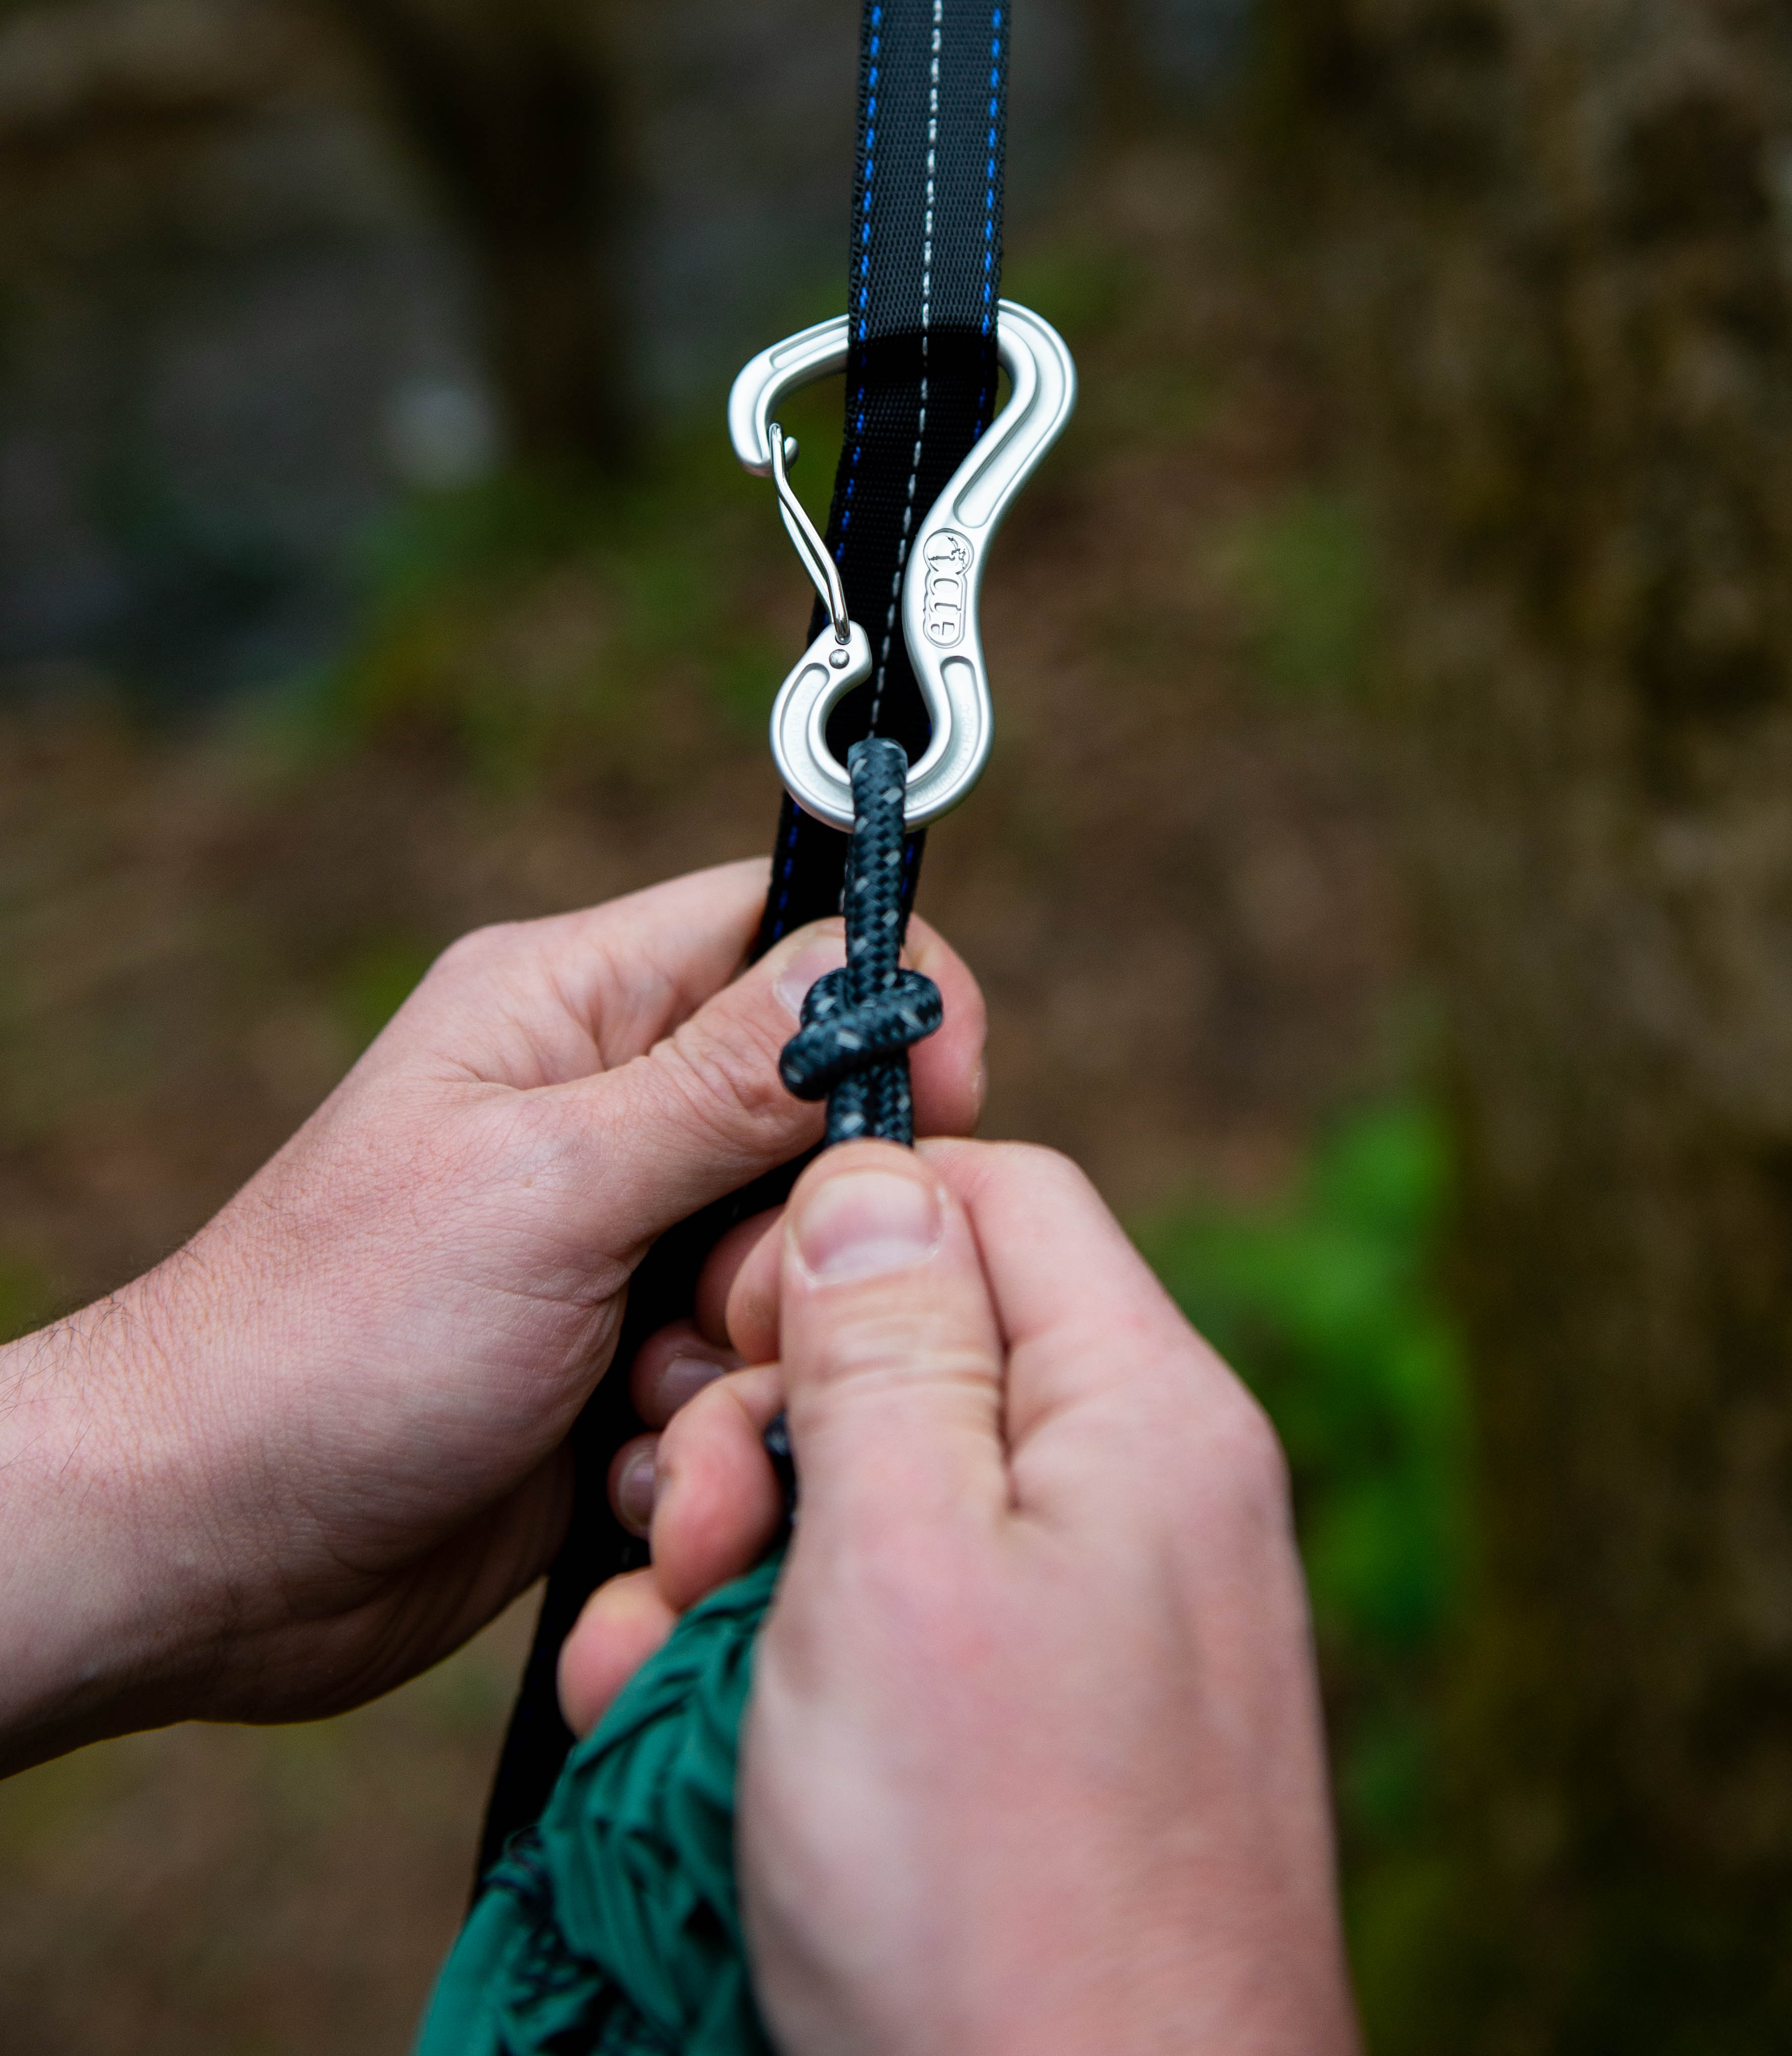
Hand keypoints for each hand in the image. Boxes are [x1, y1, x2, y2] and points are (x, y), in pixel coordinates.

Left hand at [0, 861, 983, 1771]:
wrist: (208, 1550)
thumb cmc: (337, 1340)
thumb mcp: (549, 1186)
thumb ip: (722, 1083)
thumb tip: (874, 971)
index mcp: (569, 1007)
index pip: (780, 929)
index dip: (883, 998)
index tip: (940, 1107)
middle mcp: (601, 1112)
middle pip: (812, 1118)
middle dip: (803, 1231)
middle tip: (722, 1307)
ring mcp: (611, 1245)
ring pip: (790, 1265)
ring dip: (746, 1354)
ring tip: (644, 1412)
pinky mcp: (616, 1369)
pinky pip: (736, 1377)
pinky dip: (702, 1435)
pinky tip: (616, 1476)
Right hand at [561, 1139, 1360, 2055]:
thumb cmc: (998, 1884)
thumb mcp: (903, 1564)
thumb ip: (885, 1346)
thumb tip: (869, 1172)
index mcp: (1142, 1412)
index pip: (991, 1194)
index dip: (840, 1225)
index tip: (729, 1341)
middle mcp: (1138, 1500)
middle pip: (920, 1350)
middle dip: (763, 1425)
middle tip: (693, 1544)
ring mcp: (1093, 1629)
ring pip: (876, 1504)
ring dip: (734, 1565)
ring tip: (660, 1675)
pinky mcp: (1037, 1744)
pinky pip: (893, 1638)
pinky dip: (775, 1671)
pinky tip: (688, 1747)